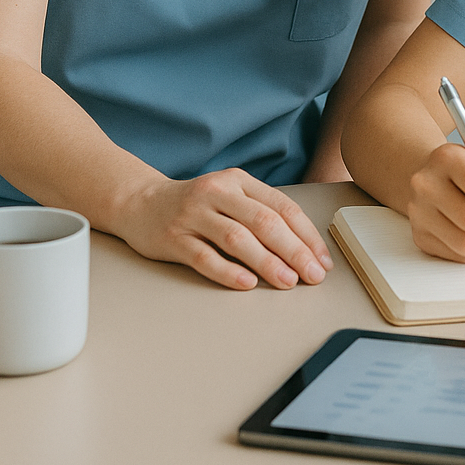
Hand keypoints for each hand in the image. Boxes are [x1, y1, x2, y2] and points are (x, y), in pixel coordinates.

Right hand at [118, 168, 333, 290]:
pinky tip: (247, 284)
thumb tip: (303, 249)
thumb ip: (261, 213)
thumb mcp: (231, 196)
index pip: (282, 207)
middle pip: (264, 222)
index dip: (307, 235)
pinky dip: (228, 271)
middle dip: (294, 250)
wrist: (141, 202)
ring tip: (288, 281)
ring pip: (237, 239)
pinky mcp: (174, 238)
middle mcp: (218, 193)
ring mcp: (194, 215)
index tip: (323, 259)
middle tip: (313, 275)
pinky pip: (204, 257)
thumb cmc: (197, 204)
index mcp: (238, 181)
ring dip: (267, 262)